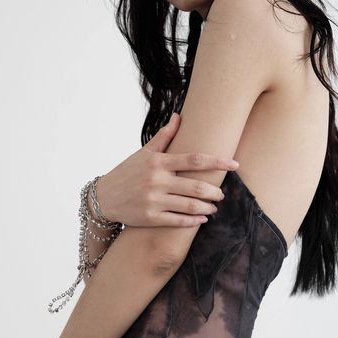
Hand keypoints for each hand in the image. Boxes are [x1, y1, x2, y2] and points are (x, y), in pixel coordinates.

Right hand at [94, 112, 239, 227]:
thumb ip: (164, 136)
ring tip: (214, 207)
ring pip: (190, 205)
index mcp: (158, 162)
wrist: (103, 198)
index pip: (194, 160)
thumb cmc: (127, 173)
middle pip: (196, 186)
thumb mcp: (143, 153)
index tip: (235, 164)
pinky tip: (202, 219)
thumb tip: (178, 116)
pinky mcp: (150, 218)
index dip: (218, 162)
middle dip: (215, 191)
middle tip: (221, 193)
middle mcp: (157, 180)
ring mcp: (154, 200)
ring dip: (207, 207)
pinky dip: (194, 220)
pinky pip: (178, 221)